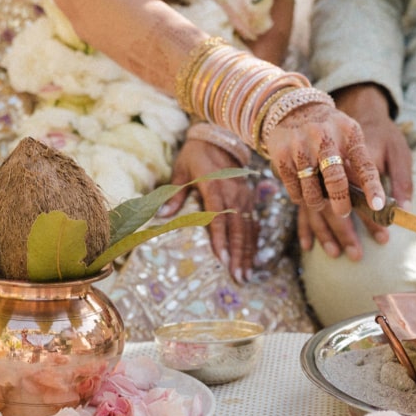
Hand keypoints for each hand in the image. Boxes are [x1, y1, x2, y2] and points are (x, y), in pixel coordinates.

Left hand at [160, 138, 257, 282]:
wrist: (220, 137)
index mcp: (214, 186)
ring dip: (248, 253)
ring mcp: (244, 197)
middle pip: (238, 229)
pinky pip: (254, 224)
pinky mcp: (250, 199)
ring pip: (249, 229)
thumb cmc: (196, 155)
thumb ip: (174, 194)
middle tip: (237, 277)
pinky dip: (253, 243)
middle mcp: (233, 193)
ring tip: (245, 275)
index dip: (221, 240)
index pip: (218, 218)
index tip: (223, 260)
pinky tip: (252, 260)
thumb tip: (161, 216)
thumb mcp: (181, 170)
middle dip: (239, 255)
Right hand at [264, 101, 385, 217]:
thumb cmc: (329, 130)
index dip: (372, 187)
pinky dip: (301, 197)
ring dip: (318, 203)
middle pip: (335, 180)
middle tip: (343, 212)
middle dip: (341, 203)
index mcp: (348, 133)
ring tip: (320, 201)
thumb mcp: (348, 135)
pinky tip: (304, 190)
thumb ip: (358, 162)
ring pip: (312, 191)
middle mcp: (324, 137)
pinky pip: (294, 191)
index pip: (364, 164)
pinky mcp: (281, 155)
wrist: (292, 108)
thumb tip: (369, 200)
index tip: (377, 205)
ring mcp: (300, 146)